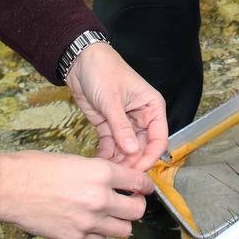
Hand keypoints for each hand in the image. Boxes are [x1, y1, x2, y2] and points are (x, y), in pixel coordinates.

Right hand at [0, 151, 153, 238]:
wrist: (9, 187)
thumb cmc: (37, 167)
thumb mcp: (76, 159)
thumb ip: (100, 173)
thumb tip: (117, 182)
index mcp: (101, 173)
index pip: (139, 182)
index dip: (145, 185)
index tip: (144, 188)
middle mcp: (99, 198)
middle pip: (137, 211)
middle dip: (135, 206)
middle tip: (129, 202)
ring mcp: (88, 222)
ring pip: (124, 231)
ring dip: (120, 224)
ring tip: (110, 216)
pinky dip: (100, 237)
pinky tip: (91, 226)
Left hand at [66, 43, 167, 169]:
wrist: (80, 62)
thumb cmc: (103, 72)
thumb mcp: (112, 100)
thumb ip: (122, 128)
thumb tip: (133, 152)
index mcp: (152, 107)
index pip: (159, 138)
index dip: (150, 157)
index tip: (137, 171)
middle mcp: (142, 117)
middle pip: (143, 148)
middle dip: (132, 162)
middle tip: (119, 176)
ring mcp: (125, 123)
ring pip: (128, 150)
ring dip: (119, 161)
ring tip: (107, 171)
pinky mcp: (110, 126)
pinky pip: (112, 146)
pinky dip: (107, 155)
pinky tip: (99, 163)